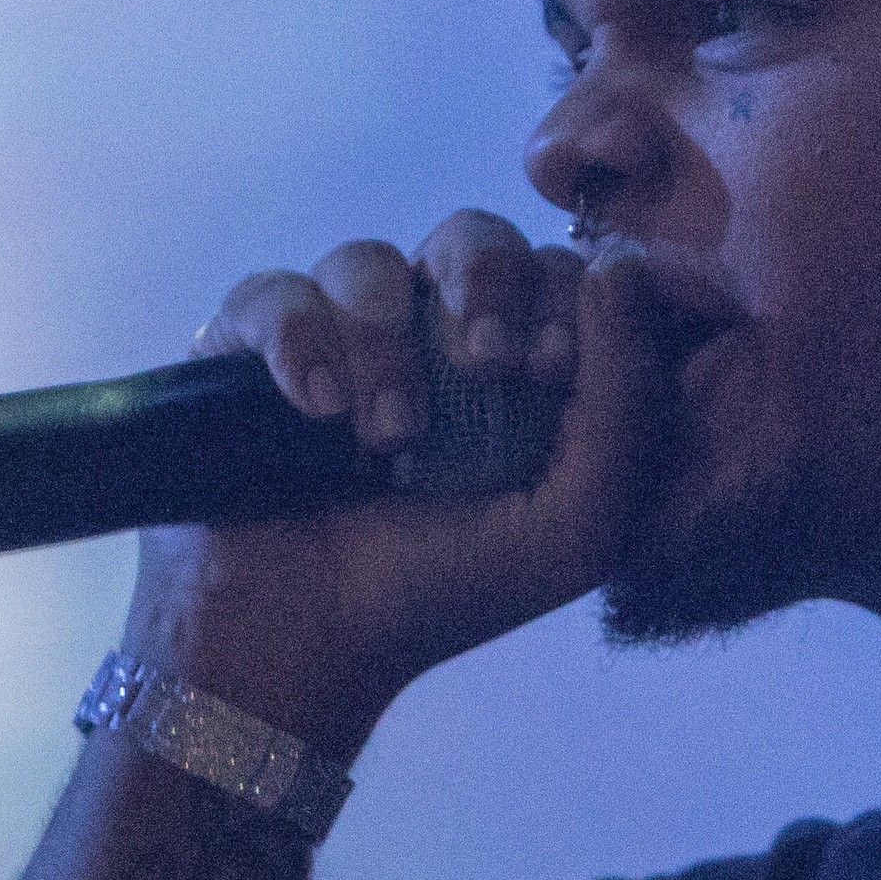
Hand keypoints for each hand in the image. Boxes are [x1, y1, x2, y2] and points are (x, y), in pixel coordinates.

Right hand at [126, 210, 664, 761]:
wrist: (310, 644)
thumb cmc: (454, 585)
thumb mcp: (581, 518)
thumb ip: (628, 398)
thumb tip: (625, 262)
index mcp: (517, 364)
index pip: (560, 269)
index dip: (564, 296)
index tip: (550, 368)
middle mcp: (428, 335)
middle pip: (472, 235)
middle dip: (485, 284)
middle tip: (487, 363)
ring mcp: (338, 335)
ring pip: (368, 262)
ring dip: (387, 345)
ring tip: (389, 439)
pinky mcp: (252, 346)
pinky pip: (276, 291)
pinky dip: (300, 341)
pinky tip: (316, 410)